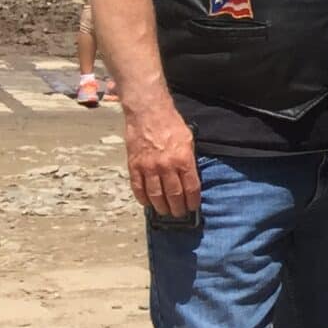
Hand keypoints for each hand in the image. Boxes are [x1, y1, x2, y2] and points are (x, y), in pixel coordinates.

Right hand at [124, 100, 199, 219]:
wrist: (148, 113)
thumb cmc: (171, 125)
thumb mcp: (189, 140)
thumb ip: (189, 160)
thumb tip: (190, 179)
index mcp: (183, 160)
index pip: (191, 188)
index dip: (192, 201)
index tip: (193, 208)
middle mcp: (166, 166)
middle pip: (173, 195)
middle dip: (177, 208)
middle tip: (179, 214)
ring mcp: (148, 167)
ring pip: (155, 195)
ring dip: (161, 207)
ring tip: (165, 212)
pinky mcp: (134, 165)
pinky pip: (138, 187)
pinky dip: (143, 198)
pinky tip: (147, 203)